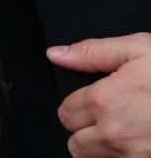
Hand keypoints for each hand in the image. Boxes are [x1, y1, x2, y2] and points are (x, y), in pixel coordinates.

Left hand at [53, 35, 150, 156]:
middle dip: (86, 132)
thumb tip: (56, 54)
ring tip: (125, 134)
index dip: (77, 107)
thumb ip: (93, 53)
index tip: (93, 102)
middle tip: (108, 120)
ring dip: (103, 151)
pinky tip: (139, 145)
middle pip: (76, 144)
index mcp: (105, 100)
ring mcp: (135, 157)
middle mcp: (115, 133)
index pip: (66, 113)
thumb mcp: (139, 49)